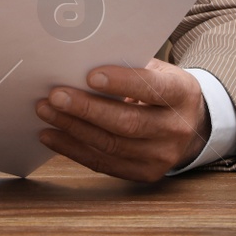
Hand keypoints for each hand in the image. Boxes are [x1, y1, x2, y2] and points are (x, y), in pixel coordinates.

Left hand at [35, 59, 208, 181]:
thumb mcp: (155, 69)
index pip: (152, 89)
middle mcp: (176, 129)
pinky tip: (52, 135)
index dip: (122, 83)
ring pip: (111, 145)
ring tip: (46, 112)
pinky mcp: (145, 173)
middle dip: (86, 109)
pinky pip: (104, 164)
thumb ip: (127, 65)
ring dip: (73, 129)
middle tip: (55, 96)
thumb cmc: (160, 88)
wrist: (189, 123)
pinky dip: (74, 150)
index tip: (90, 76)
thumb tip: (80, 62)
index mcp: (181, 94)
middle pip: (127, 122)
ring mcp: (162, 156)